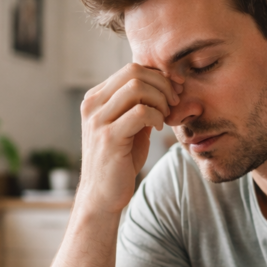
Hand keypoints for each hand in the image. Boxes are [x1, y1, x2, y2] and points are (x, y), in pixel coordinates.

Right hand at [78, 63, 183, 213]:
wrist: (102, 196)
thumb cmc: (119, 162)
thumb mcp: (129, 128)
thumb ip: (140, 107)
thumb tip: (164, 88)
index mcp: (95, 99)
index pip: (130, 69)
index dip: (157, 76)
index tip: (173, 92)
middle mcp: (92, 105)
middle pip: (133, 72)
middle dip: (162, 84)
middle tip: (174, 102)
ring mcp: (98, 120)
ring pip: (136, 87)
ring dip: (160, 99)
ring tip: (165, 116)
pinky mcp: (109, 137)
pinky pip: (140, 112)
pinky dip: (156, 116)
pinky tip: (158, 127)